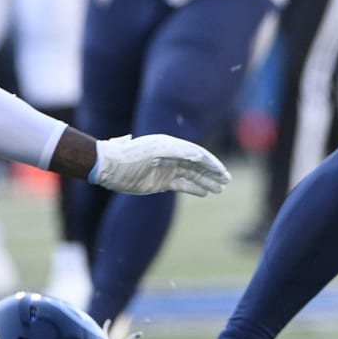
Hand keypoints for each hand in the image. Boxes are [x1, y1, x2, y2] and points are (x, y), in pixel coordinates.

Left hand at [90, 135, 230, 195]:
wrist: (110, 167)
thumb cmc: (131, 156)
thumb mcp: (155, 150)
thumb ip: (177, 151)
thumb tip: (199, 154)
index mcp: (172, 145)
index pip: (198, 154)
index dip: (212, 163)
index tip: (223, 172)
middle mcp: (172, 156)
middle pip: (198, 165)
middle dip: (213, 173)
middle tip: (228, 181)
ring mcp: (167, 169)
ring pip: (192, 176)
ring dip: (207, 181)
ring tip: (221, 189)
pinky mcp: (161, 182)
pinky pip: (182, 185)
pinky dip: (194, 188)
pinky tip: (206, 193)